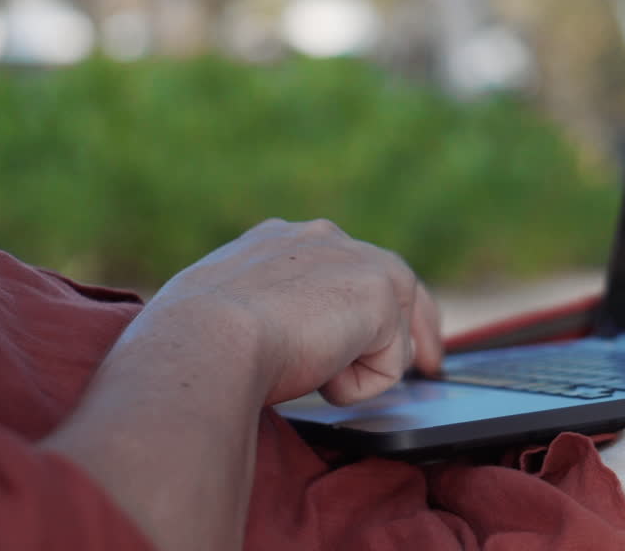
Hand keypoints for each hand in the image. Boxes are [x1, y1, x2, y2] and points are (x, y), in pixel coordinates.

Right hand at [142, 218, 442, 405]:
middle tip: (434, 363)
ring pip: (391, 333)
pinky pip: (390, 366)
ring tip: (311, 375)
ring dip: (359, 369)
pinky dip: (357, 387)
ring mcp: (356, 260)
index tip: (377, 328)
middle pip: (395, 281)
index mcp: (279, 240)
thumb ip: (256, 314)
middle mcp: (322, 238)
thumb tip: (261, 342)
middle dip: (418, 325)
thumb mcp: (221, 315)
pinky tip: (316, 375)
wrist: (206, 340)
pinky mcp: (379, 294)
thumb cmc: (190, 341)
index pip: (342, 266)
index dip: (367, 304)